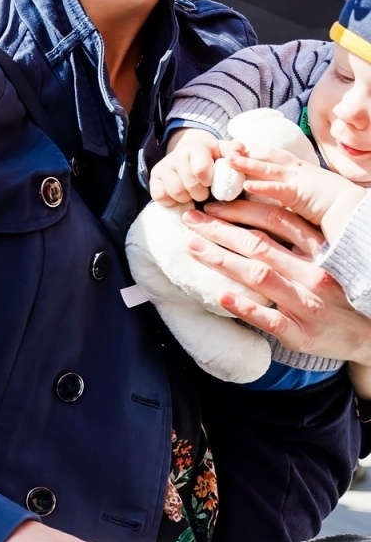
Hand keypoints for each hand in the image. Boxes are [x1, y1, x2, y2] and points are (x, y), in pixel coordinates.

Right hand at [149, 129, 229, 203]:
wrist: (189, 153)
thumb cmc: (211, 157)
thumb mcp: (225, 151)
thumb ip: (235, 151)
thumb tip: (238, 153)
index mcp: (197, 148)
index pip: (201, 170)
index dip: (209, 182)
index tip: (212, 183)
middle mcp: (177, 155)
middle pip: (189, 185)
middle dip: (200, 194)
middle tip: (204, 192)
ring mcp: (163, 167)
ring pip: (176, 193)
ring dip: (187, 199)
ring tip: (192, 194)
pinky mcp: (153, 178)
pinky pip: (160, 196)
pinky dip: (171, 201)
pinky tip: (179, 197)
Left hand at [184, 203, 370, 365]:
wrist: (370, 336)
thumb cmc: (337, 295)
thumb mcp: (324, 262)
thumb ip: (294, 245)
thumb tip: (250, 225)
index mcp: (318, 252)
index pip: (276, 221)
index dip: (241, 211)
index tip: (211, 204)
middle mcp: (312, 273)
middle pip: (260, 245)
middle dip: (220, 231)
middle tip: (189, 220)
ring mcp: (307, 303)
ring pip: (261, 277)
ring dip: (223, 260)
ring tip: (193, 248)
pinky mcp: (301, 333)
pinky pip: (271, 319)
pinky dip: (246, 307)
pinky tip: (221, 296)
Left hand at [222, 146, 365, 235]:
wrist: (352, 207)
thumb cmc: (331, 202)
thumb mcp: (304, 191)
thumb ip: (286, 190)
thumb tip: (266, 194)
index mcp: (297, 168)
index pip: (271, 155)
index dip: (252, 152)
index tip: (234, 150)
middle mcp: (295, 170)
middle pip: (265, 157)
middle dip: (245, 152)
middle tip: (224, 151)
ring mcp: (297, 180)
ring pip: (267, 168)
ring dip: (246, 163)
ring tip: (228, 161)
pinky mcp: (300, 194)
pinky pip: (278, 189)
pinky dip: (262, 186)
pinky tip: (247, 185)